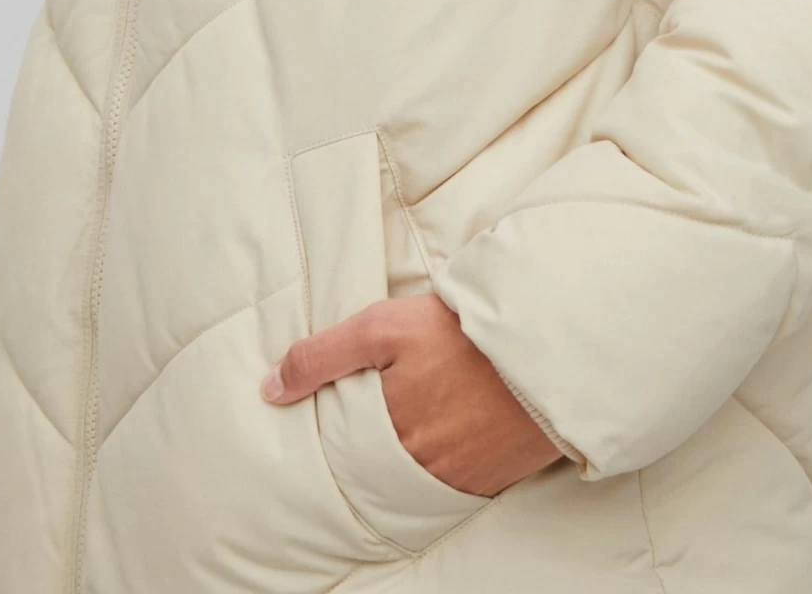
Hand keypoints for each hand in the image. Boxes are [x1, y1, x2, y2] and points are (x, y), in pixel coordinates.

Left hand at [260, 290, 564, 497]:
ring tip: (413, 424)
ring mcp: (459, 479)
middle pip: (380, 468)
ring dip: (408, 458)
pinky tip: (449, 434)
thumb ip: (321, 357)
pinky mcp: (493, 478)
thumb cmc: (457, 334)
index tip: (329, 422)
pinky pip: (457, 481)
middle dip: (371, 450)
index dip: (334, 434)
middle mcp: (419, 470)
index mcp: (386, 437)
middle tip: (375, 422)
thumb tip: (269, 390)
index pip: (343, 450)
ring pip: (417, 477)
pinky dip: (447, 462)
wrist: (542, 349)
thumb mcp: (381, 329)